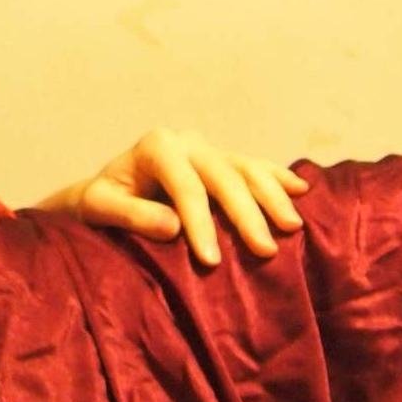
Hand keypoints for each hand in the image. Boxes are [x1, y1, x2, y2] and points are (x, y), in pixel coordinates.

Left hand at [42, 127, 311, 263]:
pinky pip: (254, 166)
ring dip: (272, 197)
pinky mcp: (221, 159)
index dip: (200, 222)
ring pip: (246, 169)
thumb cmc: (101, 201)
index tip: (211, 260)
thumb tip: (172, 227)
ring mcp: (207, 148)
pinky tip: (302, 190)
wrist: (106, 190)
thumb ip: (131, 214)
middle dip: (246, 214)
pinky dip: (278, 178)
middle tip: (264, 250)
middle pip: (223, 176)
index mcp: (156, 146)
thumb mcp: (100, 208)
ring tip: (292, 228)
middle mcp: (186, 141)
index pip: (186, 185)